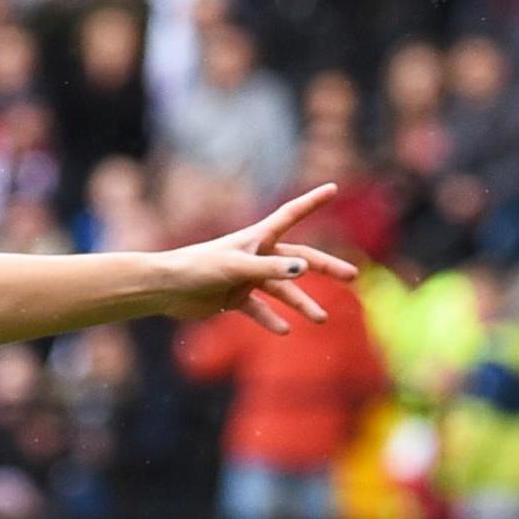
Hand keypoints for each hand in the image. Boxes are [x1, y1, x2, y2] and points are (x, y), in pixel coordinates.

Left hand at [160, 183, 359, 334]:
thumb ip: (269, 270)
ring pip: (282, 290)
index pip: (291, 215)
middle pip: (299, 261)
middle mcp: (256, 256)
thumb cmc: (198, 268)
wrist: (165, 289)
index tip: (333, 188)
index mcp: (257, 238)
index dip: (312, 202)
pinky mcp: (234, 299)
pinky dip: (270, 320)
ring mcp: (247, 278)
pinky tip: (285, 331)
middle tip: (352, 276)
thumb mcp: (236, 267)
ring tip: (321, 319)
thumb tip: (303, 271)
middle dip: (325, 268)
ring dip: (301, 304)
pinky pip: (258, 310)